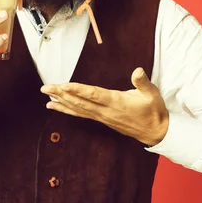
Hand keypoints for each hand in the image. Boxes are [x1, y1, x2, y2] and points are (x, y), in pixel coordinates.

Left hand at [40, 68, 168, 145]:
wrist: (156, 132)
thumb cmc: (154, 110)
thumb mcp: (152, 94)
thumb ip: (143, 82)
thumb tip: (138, 71)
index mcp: (117, 102)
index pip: (94, 95)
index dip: (78, 90)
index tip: (64, 85)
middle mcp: (106, 111)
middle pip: (80, 102)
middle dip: (62, 94)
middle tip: (46, 88)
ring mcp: (103, 117)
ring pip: (78, 109)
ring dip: (61, 102)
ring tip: (46, 97)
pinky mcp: (102, 119)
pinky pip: (81, 114)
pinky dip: (67, 110)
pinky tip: (56, 107)